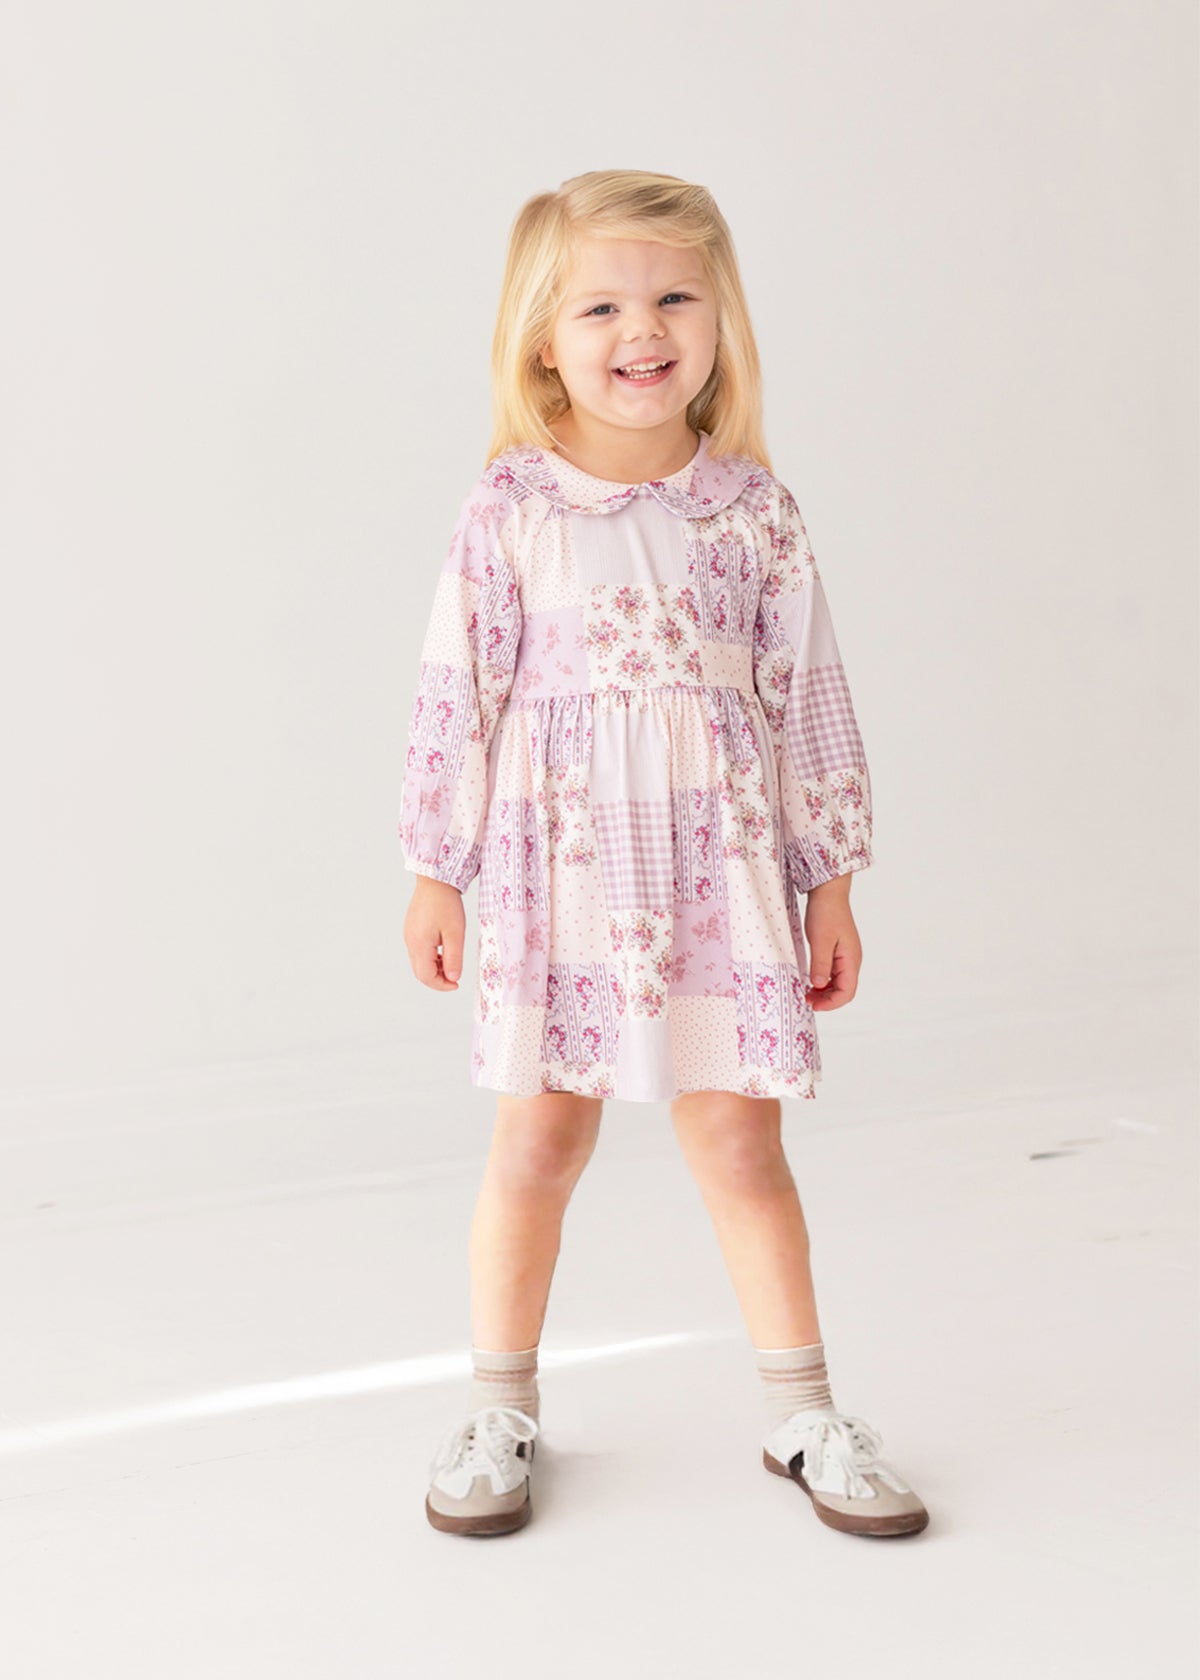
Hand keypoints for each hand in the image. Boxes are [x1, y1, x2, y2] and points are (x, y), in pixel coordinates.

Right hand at [404, 875, 465, 990]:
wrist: (435, 880)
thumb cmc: (446, 903)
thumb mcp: (455, 933)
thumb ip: (453, 958)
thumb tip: (453, 978)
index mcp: (420, 944)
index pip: (426, 976)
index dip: (441, 985)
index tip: (456, 984)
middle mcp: (410, 942)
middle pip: (420, 972)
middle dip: (437, 979)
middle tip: (454, 977)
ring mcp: (409, 935)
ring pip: (419, 962)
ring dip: (434, 968)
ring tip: (451, 961)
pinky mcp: (411, 929)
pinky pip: (418, 950)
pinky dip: (430, 957)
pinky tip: (443, 950)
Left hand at [803, 880, 861, 1011]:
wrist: (828, 892)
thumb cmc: (826, 912)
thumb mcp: (820, 940)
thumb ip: (821, 964)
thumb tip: (819, 985)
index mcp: (851, 959)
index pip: (847, 992)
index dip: (831, 1003)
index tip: (813, 1005)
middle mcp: (851, 959)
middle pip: (843, 990)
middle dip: (826, 999)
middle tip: (806, 1000)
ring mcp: (845, 955)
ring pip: (838, 982)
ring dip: (824, 991)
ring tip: (806, 991)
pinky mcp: (837, 950)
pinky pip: (833, 972)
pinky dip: (822, 979)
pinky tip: (810, 979)